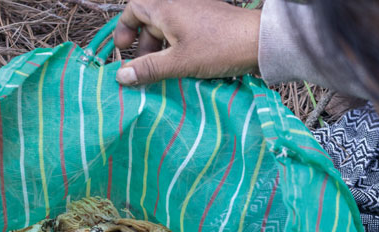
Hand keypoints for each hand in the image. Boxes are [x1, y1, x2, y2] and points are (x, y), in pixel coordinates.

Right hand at [113, 0, 260, 85]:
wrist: (257, 41)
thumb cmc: (217, 48)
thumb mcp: (178, 62)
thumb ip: (148, 69)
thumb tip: (121, 76)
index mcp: (165, 6)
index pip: (134, 9)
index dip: (125, 28)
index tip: (123, 50)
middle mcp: (178, 3)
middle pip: (150, 22)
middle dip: (144, 47)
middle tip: (145, 71)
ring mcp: (194, 10)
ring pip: (167, 29)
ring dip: (161, 51)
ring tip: (164, 73)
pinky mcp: (207, 20)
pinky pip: (183, 32)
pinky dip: (177, 48)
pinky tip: (183, 68)